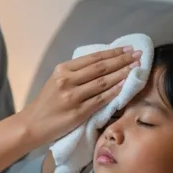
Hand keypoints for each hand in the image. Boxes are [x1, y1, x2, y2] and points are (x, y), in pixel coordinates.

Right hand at [22, 47, 140, 145]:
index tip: (129, 49)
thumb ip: (76, 73)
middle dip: (122, 60)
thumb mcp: (57, 81)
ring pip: (103, 82)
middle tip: (139, 55)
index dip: (113, 52)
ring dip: (122, 74)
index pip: (93, 58)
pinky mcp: (78, 112)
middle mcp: (67, 80)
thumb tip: (104, 64)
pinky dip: (114, 91)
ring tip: (137, 68)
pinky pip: (101, 99)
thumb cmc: (48, 102)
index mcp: (62, 69)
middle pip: (101, 67)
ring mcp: (73, 96)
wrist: (33, 123)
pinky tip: (126, 85)